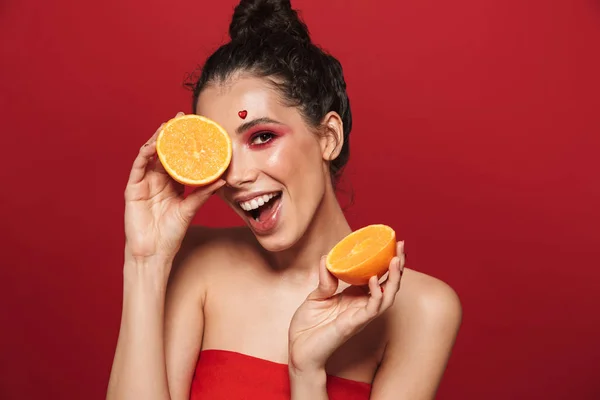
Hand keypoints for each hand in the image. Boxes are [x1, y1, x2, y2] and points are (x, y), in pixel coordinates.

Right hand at [124, 113, 224, 264]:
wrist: (154, 253)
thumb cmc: (171, 234)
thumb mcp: (190, 209)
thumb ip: (203, 193)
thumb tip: (223, 179)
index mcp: (172, 183)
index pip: (178, 157)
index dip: (184, 142)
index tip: (195, 127)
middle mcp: (157, 180)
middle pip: (164, 151)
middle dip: (171, 134)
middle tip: (181, 118)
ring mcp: (144, 183)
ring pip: (150, 155)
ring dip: (157, 139)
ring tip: (167, 126)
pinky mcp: (132, 189)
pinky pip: (138, 167)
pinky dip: (144, 155)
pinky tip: (152, 145)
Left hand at [288, 241, 404, 373]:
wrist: (298, 350)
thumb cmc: (308, 327)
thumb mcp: (316, 296)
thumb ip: (324, 279)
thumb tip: (327, 258)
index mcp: (355, 298)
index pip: (377, 277)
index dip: (386, 262)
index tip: (391, 243)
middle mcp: (362, 306)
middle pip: (388, 285)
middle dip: (398, 266)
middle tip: (401, 246)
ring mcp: (360, 316)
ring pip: (387, 297)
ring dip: (394, 279)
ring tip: (395, 260)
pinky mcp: (353, 324)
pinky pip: (371, 309)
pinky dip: (375, 294)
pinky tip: (374, 280)